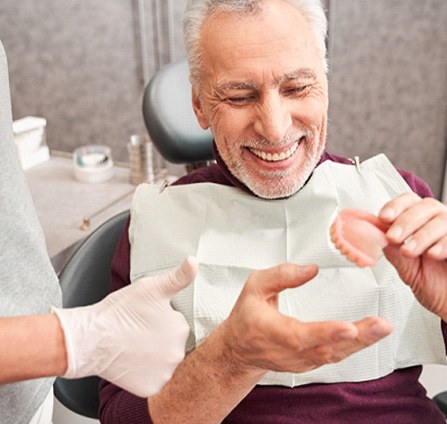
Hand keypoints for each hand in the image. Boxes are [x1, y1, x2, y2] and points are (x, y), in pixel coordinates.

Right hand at [53, 256, 197, 396]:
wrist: (91, 338)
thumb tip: (194, 261)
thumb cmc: (119, 311)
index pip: (176, 323)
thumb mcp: (151, 287)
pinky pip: (153, 380)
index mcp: (181, 328)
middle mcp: (178, 353)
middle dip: (159, 338)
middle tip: (138, 332)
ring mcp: (164, 373)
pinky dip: (145, 374)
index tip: (145, 318)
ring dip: (154, 356)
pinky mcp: (151, 389)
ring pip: (164, 362)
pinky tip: (132, 362)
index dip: (160, 319)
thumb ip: (178, 277)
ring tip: (134, 345)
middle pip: (172, 344)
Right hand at [219, 263, 391, 374]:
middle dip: (357, 338)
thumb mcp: (254, 287)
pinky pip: (334, 356)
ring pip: (334, 355)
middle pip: (326, 349)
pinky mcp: (309, 363)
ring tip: (382, 328)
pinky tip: (370, 335)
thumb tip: (311, 269)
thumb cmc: (246, 316)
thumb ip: (281, 275)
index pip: (300, 335)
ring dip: (362, 343)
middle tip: (381, 325)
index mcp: (272, 331)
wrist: (239, 349)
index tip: (348, 327)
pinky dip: (354, 347)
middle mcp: (288, 351)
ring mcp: (300, 361)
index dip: (325, 333)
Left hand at [379, 192, 446, 319]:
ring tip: (410, 251)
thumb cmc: (433, 284)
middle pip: (425, 207)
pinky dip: (443, 243)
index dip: (395, 206)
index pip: (409, 201)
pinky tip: (433, 253)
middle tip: (393, 237)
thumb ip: (391, 248)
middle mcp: (439, 222)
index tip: (383, 217)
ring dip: (421, 235)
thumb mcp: (405, 266)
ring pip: (441, 220)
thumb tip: (372, 233)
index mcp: (421, 222)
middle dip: (405, 221)